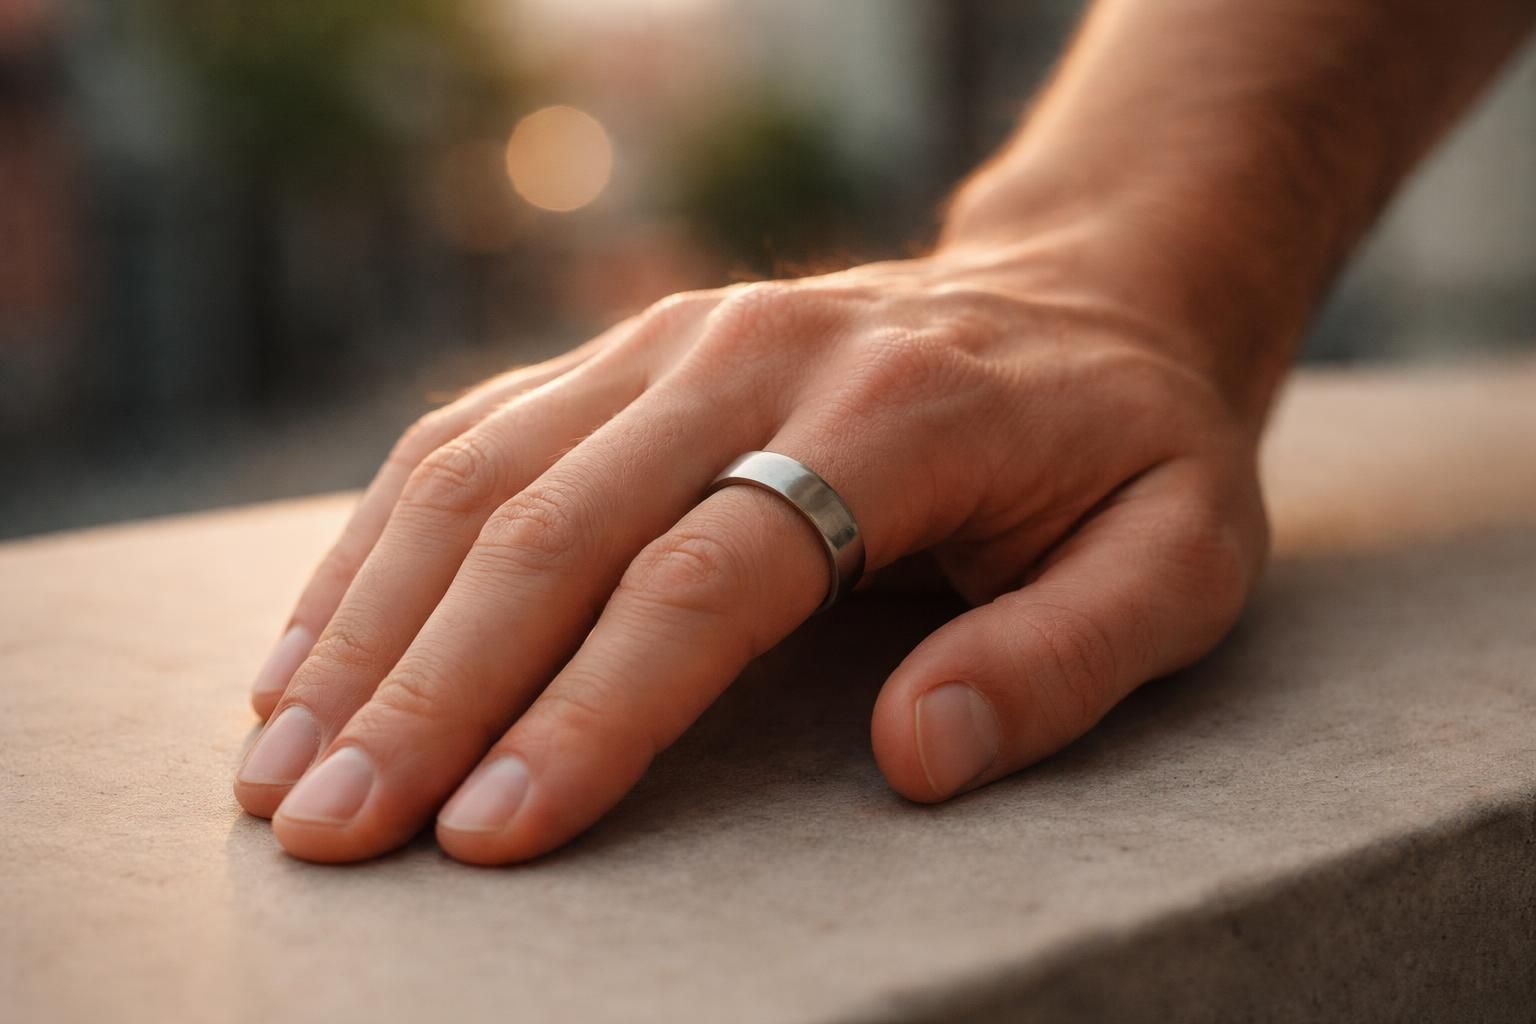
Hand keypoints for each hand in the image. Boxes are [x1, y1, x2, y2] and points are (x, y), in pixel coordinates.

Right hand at [233, 246, 1267, 864]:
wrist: (1088, 294)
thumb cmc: (1130, 450)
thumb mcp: (1178, 556)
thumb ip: (1068, 656)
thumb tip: (917, 761)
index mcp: (895, 412)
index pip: (708, 577)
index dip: (593, 712)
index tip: (490, 839)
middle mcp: (753, 353)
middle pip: (556, 527)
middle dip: (427, 695)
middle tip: (327, 838)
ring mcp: (675, 337)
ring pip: (479, 475)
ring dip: (368, 627)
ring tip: (279, 771)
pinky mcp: (627, 348)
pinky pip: (471, 433)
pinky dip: (377, 549)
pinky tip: (311, 653)